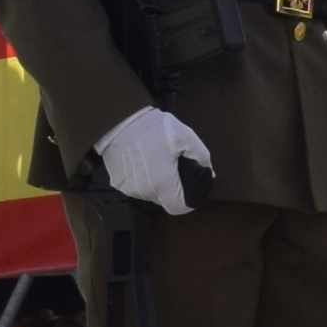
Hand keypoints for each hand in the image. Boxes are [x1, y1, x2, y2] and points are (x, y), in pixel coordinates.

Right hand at [92, 104, 210, 211]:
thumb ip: (201, 157)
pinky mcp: (117, 183)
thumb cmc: (153, 128)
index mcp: (163, 183)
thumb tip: (209, 173)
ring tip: (157, 160)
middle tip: (173, 165)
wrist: (119, 119)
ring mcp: (129, 189)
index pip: (179, 207)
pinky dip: (142, 179)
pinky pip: (136, 187)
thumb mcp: (185, 137)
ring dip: (156, 183)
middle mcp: (145, 191)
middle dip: (172, 187)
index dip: (188, 200)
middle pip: (165, 199)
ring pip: (150, 193)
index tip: (189, 187)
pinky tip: (143, 161)